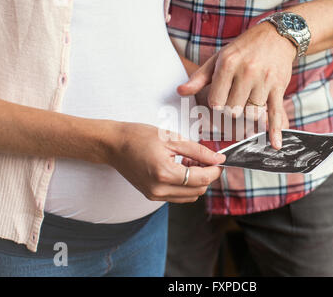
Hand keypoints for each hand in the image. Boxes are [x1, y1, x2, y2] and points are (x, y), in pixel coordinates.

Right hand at [107, 122, 225, 202]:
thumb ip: (198, 151)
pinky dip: (185, 184)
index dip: (215, 170)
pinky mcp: (152, 196)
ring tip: (188, 162)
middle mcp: (159, 189)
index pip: (201, 179)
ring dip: (196, 181)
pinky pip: (178, 195)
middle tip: (201, 157)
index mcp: (165, 173)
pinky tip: (180, 168)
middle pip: (198, 190)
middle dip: (206, 175)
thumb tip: (218, 158)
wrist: (113, 145)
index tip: (219, 160)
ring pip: (190, 196)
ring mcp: (155, 195)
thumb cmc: (138, 137)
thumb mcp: (172, 138)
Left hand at [177, 22, 295, 148]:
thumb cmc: (243, 49)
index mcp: (228, 64)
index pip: (216, 101)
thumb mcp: (218, 59)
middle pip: (234, 110)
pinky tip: (275, 144)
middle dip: (232, 112)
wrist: (276, 36)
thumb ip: (199, 78)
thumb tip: (180, 91)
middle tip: (236, 102)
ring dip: (249, 116)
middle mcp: (246, 72)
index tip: (221, 101)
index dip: (217, 106)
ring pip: (252, 114)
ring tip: (249, 105)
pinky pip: (275, 112)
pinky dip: (275, 130)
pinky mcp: (279, 87)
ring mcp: (264, 80)